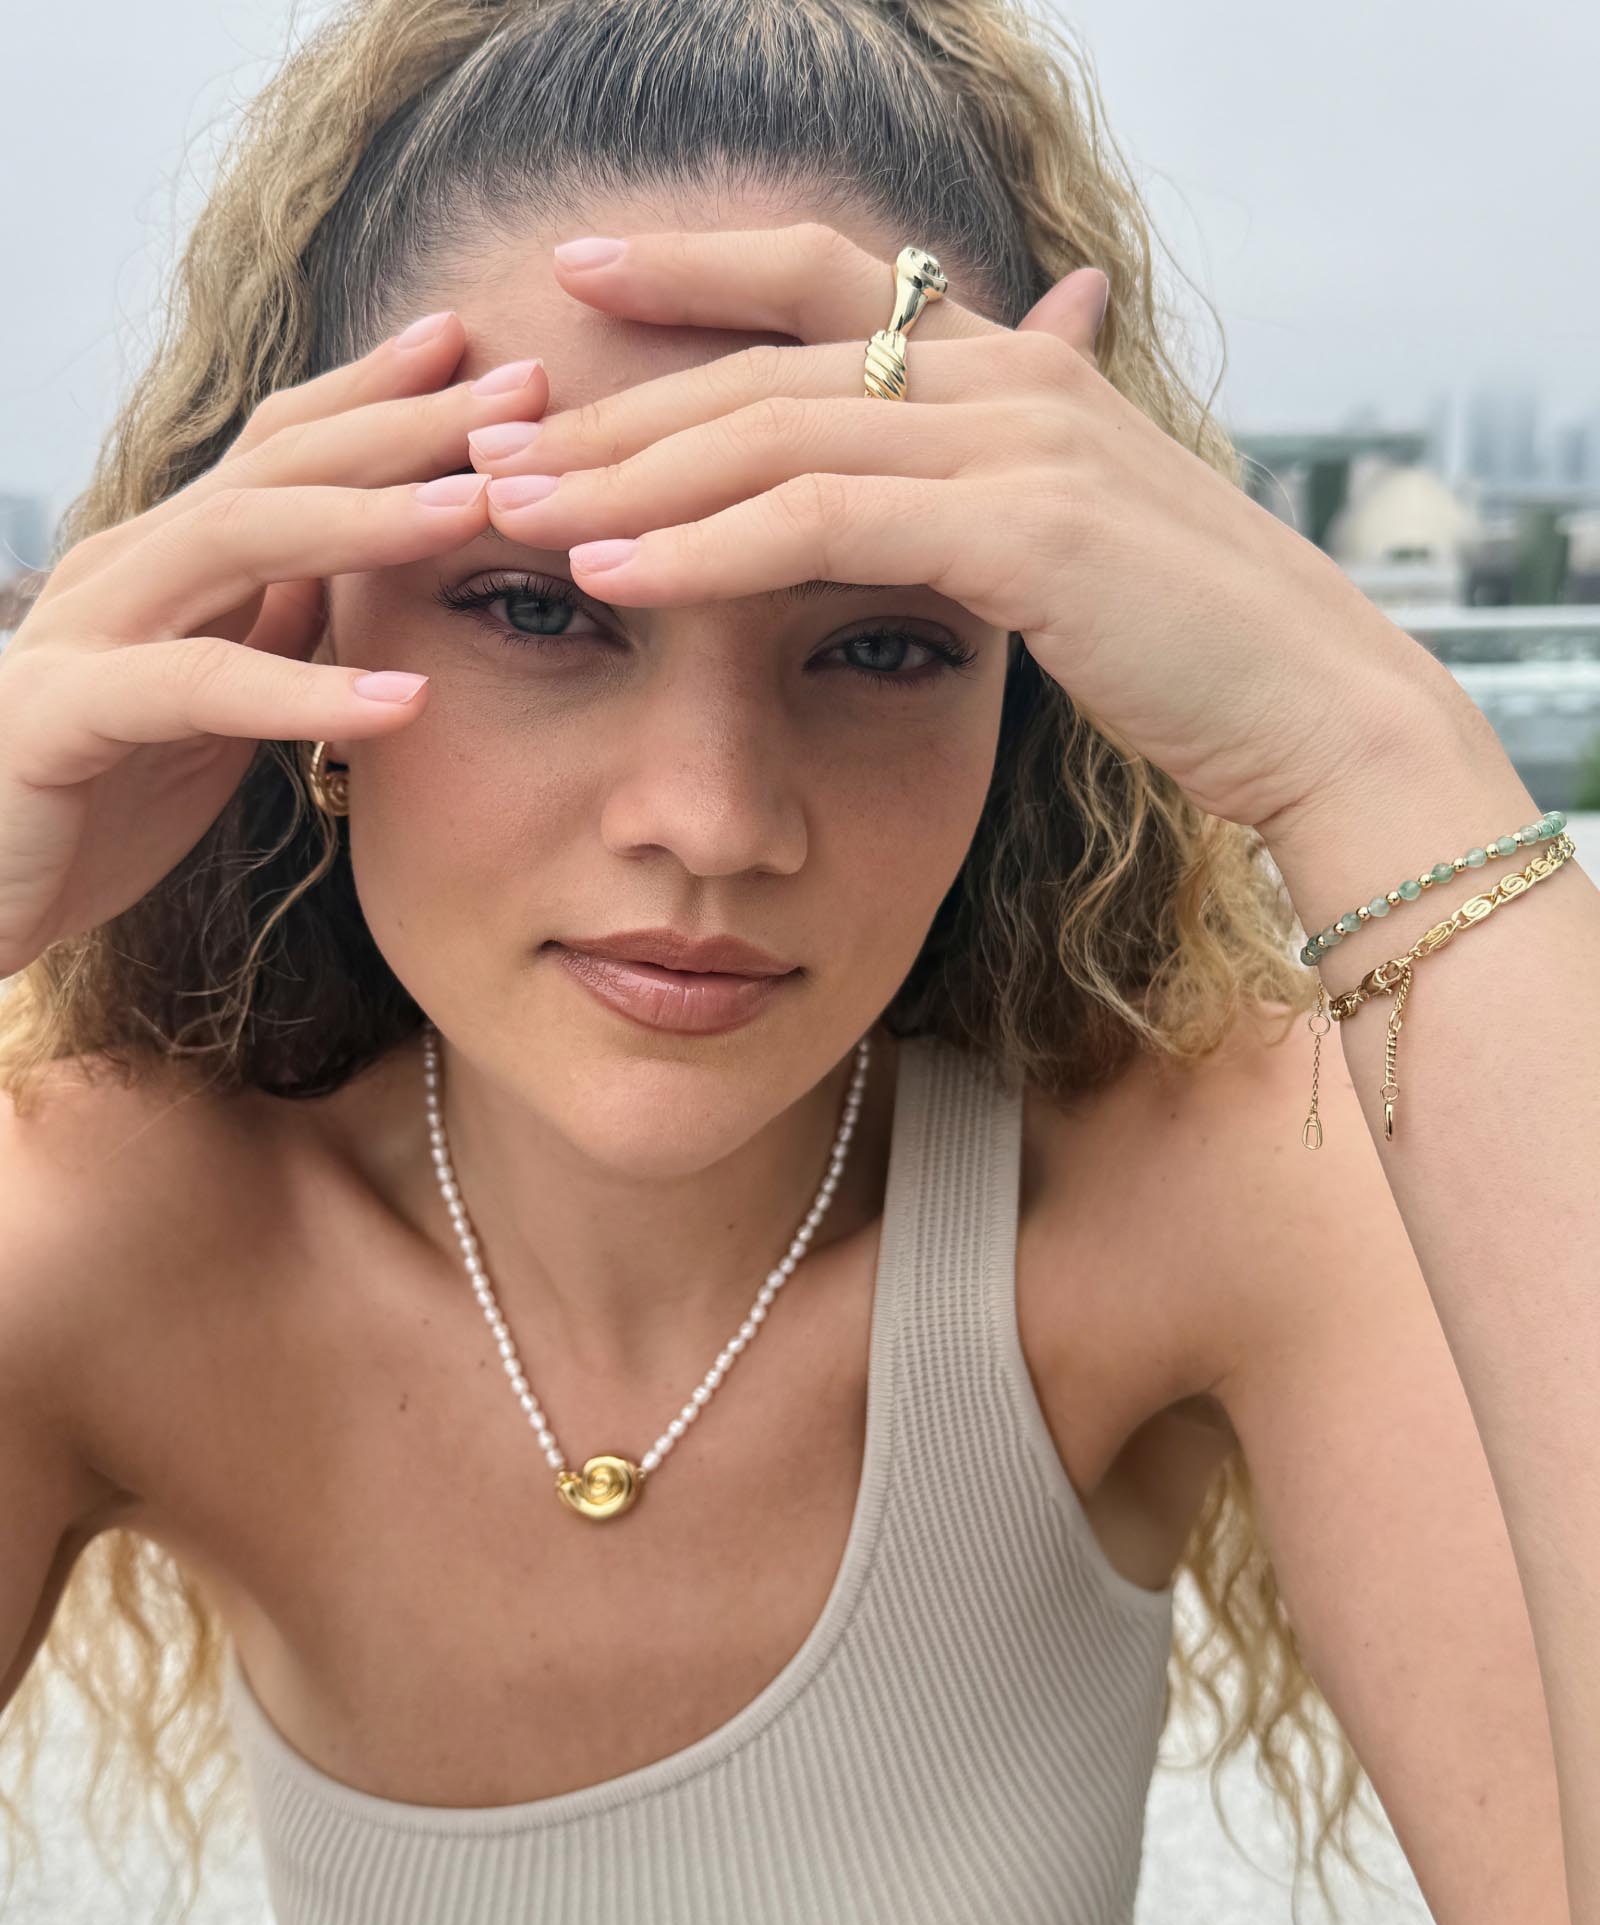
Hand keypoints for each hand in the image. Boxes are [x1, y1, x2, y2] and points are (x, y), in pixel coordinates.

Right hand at [0, 315, 542, 977]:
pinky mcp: (62, 718)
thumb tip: (368, 573)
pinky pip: (195, 689)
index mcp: (165, 558)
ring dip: (363, 520)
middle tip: (518, 393)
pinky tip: (402, 702)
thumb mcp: (216, 699)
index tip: (485, 358)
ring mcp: (85, 633)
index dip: (378, 394)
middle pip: (275, 466)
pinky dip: (302, 691)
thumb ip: (276, 626)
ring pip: (233, 540)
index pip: (281, 448)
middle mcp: (124, 569)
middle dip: (401, 425)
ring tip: (474, 511)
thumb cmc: (99, 794)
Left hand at [470, 221, 1450, 832]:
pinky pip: (824, 522)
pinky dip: (708, 547)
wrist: (1320, 710)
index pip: (822, 282)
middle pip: (765, 361)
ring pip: (775, 433)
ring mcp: (1017, 441)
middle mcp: (1007, 375)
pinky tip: (613, 573)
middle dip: (617, 398)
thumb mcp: (1070, 544)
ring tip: (511, 505)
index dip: (694, 268)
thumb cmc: (1193, 649)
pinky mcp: (1022, 529)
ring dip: (631, 471)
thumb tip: (917, 488)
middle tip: (489, 433)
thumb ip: (982, 489)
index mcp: (1011, 368)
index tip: (576, 276)